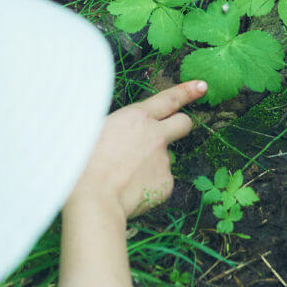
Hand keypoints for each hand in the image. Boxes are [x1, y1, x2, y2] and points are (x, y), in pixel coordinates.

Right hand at [66, 80, 206, 219]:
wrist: (94, 200)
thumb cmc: (84, 163)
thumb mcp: (95, 130)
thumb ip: (118, 125)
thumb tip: (122, 129)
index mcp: (137, 117)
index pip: (170, 98)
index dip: (188, 90)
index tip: (202, 86)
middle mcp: (157, 135)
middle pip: (184, 123)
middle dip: (180, 124)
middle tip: (166, 133)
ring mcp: (164, 160)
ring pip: (165, 157)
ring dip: (152, 162)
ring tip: (125, 175)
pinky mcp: (167, 184)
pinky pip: (161, 180)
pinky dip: (150, 184)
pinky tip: (130, 189)